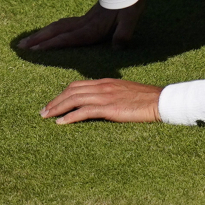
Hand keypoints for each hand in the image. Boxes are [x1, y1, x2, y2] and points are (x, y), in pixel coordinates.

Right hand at [16, 1, 141, 51]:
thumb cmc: (130, 3)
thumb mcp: (130, 18)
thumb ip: (123, 33)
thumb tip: (117, 47)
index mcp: (92, 27)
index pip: (68, 37)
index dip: (51, 44)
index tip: (34, 49)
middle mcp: (84, 23)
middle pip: (56, 31)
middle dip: (38, 39)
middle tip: (20, 47)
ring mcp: (84, 19)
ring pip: (58, 27)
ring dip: (42, 34)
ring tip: (27, 41)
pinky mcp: (87, 17)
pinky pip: (64, 24)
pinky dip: (52, 30)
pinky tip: (49, 33)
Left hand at [40, 77, 162, 123]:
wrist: (161, 100)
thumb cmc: (147, 99)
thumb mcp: (126, 92)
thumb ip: (112, 95)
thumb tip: (102, 104)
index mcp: (106, 82)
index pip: (78, 85)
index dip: (63, 94)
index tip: (54, 103)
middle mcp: (103, 86)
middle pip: (72, 91)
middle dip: (55, 101)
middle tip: (43, 111)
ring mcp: (105, 96)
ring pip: (74, 99)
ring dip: (57, 108)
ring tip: (47, 117)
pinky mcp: (109, 107)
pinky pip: (84, 111)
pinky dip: (70, 117)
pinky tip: (61, 123)